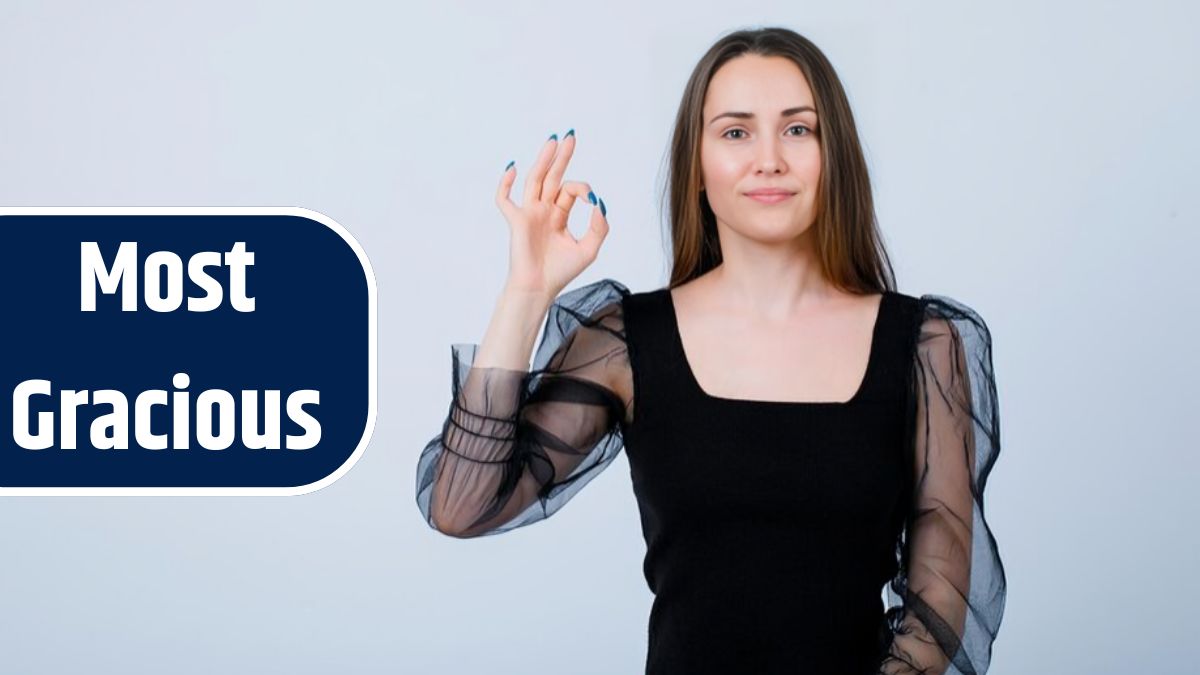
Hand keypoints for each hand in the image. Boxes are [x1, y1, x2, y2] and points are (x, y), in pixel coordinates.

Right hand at [495, 130, 609, 300]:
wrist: (539, 288)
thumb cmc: (561, 272)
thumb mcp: (589, 249)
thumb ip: (599, 227)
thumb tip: (599, 203)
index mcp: (559, 216)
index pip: (571, 191)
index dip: (583, 188)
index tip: (591, 198)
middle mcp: (544, 211)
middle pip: (552, 177)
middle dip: (562, 157)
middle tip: (570, 136)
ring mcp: (529, 214)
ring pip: (535, 180)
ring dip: (543, 160)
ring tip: (553, 140)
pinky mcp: (516, 221)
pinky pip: (505, 200)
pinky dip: (505, 185)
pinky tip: (513, 168)